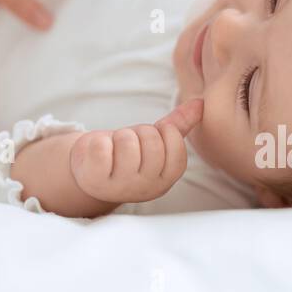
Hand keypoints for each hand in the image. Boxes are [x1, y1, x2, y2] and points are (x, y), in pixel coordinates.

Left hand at [69, 99, 202, 203]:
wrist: (91, 173)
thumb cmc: (126, 155)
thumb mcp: (155, 142)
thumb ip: (178, 125)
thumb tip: (200, 103)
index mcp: (166, 179)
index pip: (176, 144)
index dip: (162, 132)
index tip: (149, 139)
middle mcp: (146, 188)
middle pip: (151, 140)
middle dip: (138, 132)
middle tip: (128, 144)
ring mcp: (121, 187)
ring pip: (126, 141)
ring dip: (117, 137)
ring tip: (113, 150)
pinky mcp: (95, 180)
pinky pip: (101, 147)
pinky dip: (96, 141)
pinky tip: (97, 154)